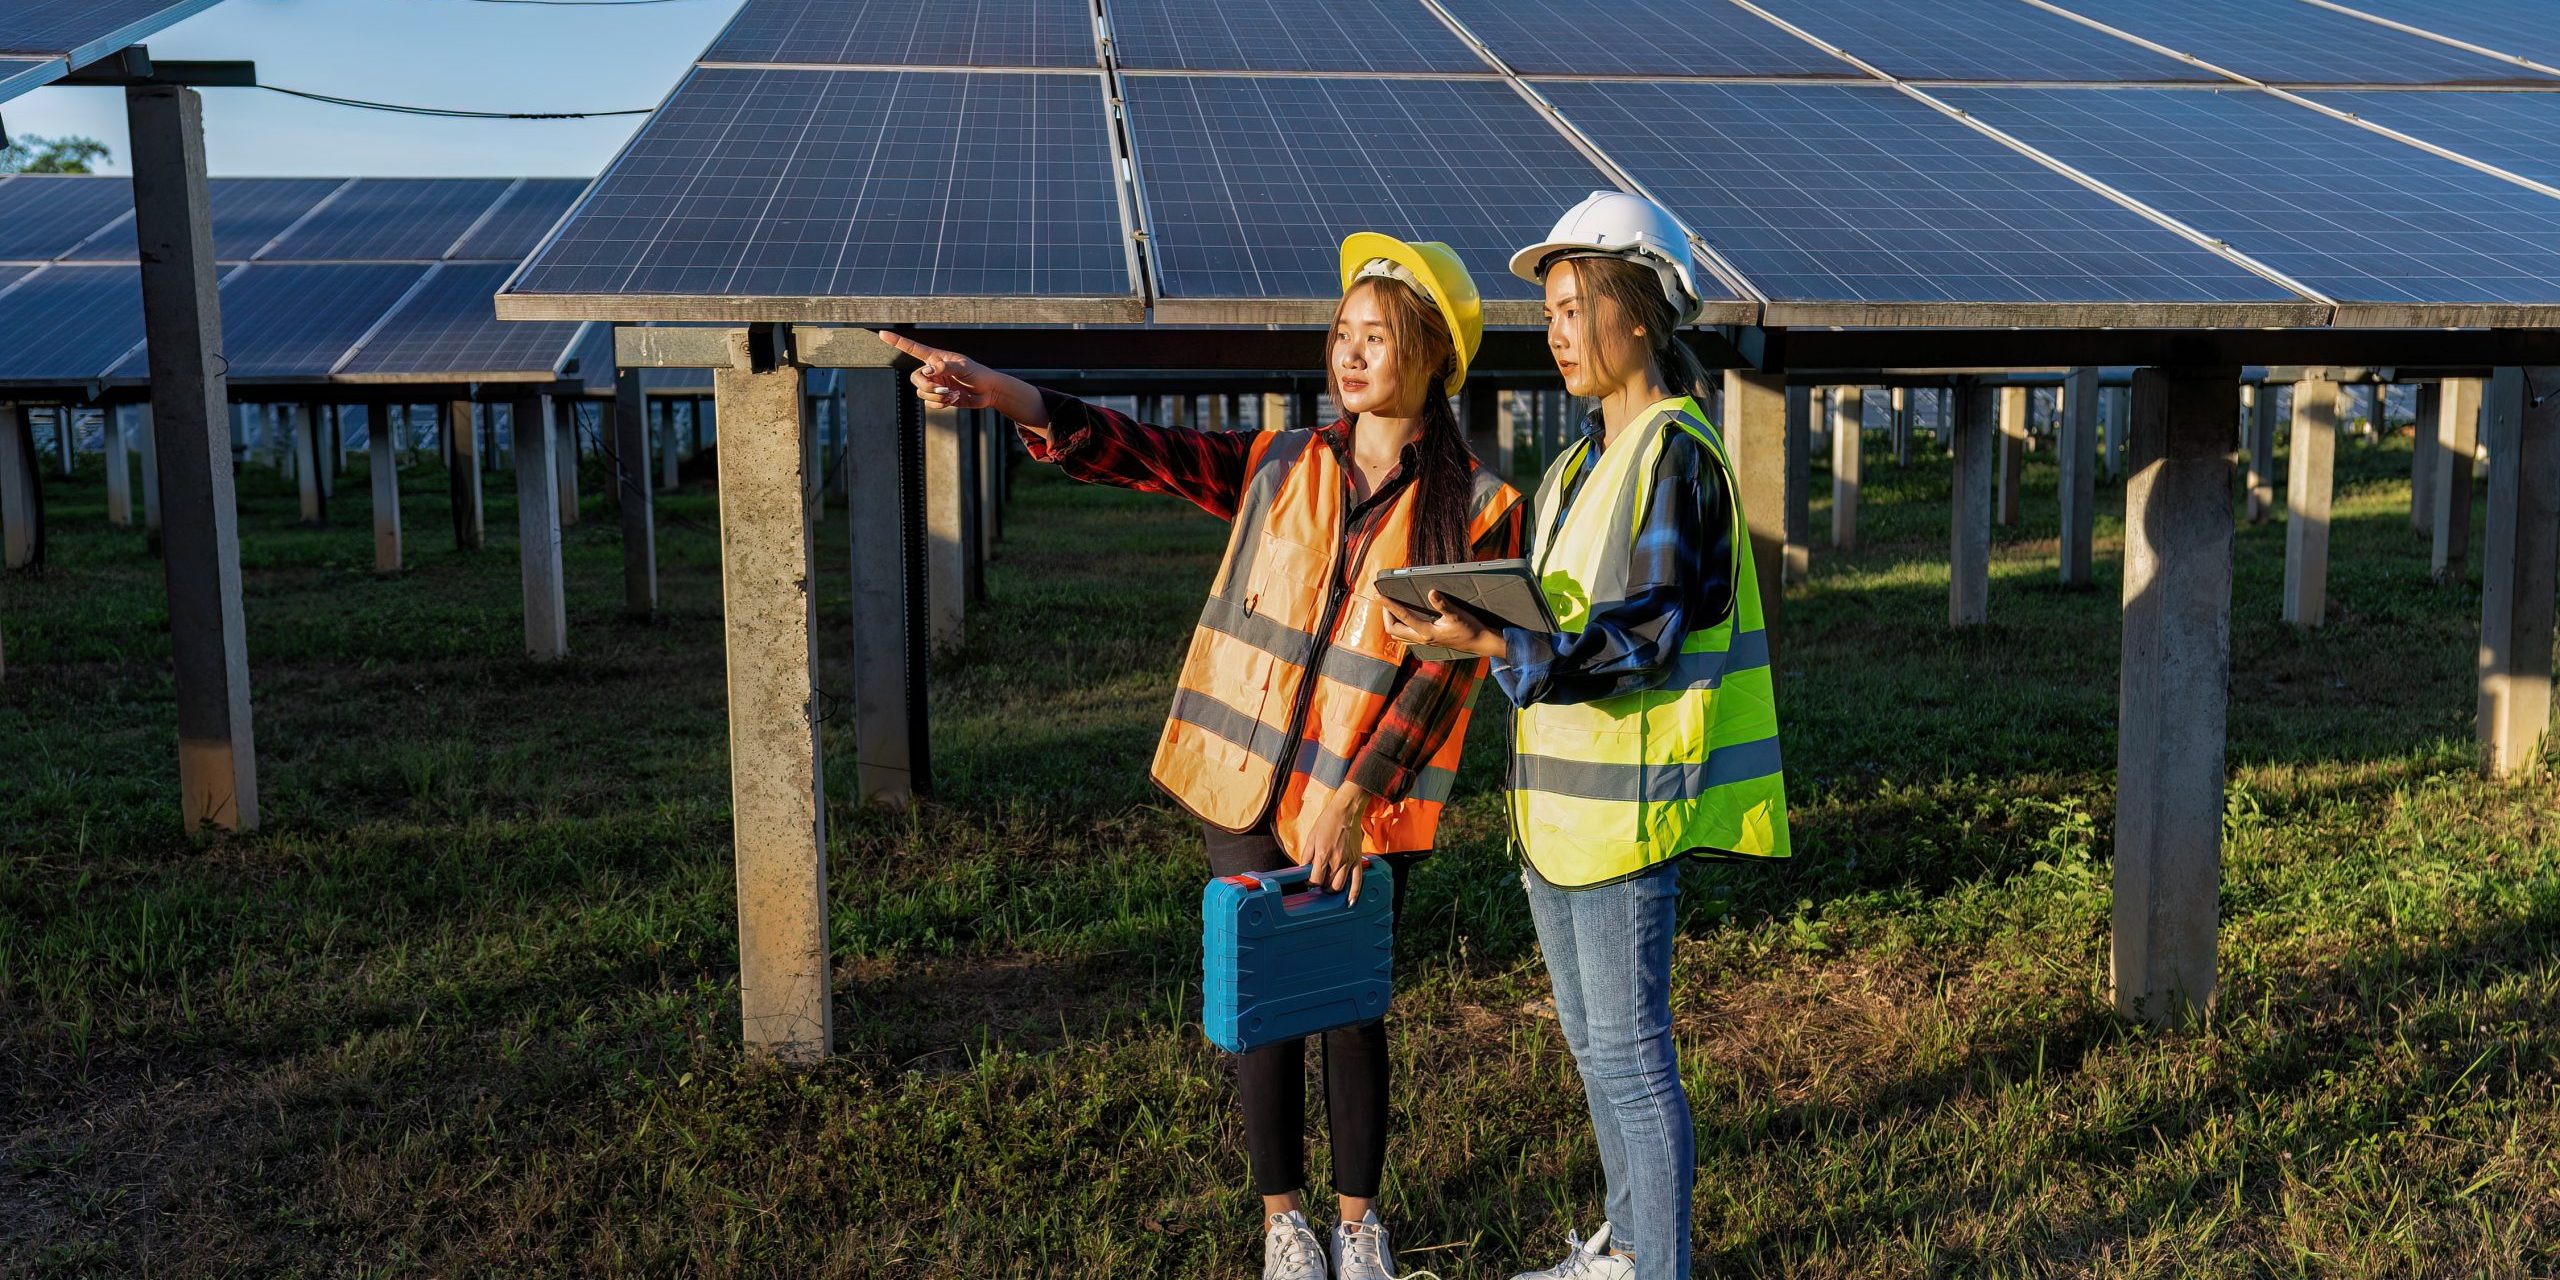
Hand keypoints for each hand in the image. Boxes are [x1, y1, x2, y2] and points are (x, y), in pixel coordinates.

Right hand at [871, 330, 1048, 436]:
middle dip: (928, 387)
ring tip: (953, 395)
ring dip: (937, 397)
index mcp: (936, 358)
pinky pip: (929, 404)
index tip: (882, 333)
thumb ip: (945, 366)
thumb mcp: (964, 367)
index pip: (913, 348)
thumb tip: (927, 371)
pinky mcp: (939, 397)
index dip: (897, 341)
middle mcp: (933, 370)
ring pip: (922, 393)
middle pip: (915, 379)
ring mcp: (935, 384)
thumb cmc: (978, 374)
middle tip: (944, 390)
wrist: (988, 392)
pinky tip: (952, 401)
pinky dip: (940, 405)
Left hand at [1303, 786, 1373, 902]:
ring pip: (1340, 886)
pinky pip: (1358, 880)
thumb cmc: (1327, 822)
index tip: (1309, 882)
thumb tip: (1303, 871)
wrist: (1346, 811)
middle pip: (1328, 885)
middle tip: (1319, 884)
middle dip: (1322, 888)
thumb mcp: (1311, 838)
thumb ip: (1306, 857)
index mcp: (1323, 855)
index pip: (1315, 880)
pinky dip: (1354, 893)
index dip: (1311, 884)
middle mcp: (1336, 861)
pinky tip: (1350, 901)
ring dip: (1333, 890)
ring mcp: (1349, 862)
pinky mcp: (1357, 860)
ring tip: (1329, 888)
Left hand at [1382, 591, 1506, 660]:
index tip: (1378, 596)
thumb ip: (1443, 604)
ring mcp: (1423, 642)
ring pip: (1398, 635)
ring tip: (1390, 608)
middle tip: (1384, 600)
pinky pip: (1406, 637)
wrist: (1478, 643)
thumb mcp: (1457, 615)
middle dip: (1386, 615)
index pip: (1402, 617)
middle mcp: (1421, 639)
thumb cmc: (1469, 629)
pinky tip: (1403, 618)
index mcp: (1426, 632)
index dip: (1388, 605)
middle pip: (1393, 629)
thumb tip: (1432, 592)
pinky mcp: (1426, 642)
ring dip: (1391, 622)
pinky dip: (1400, 627)